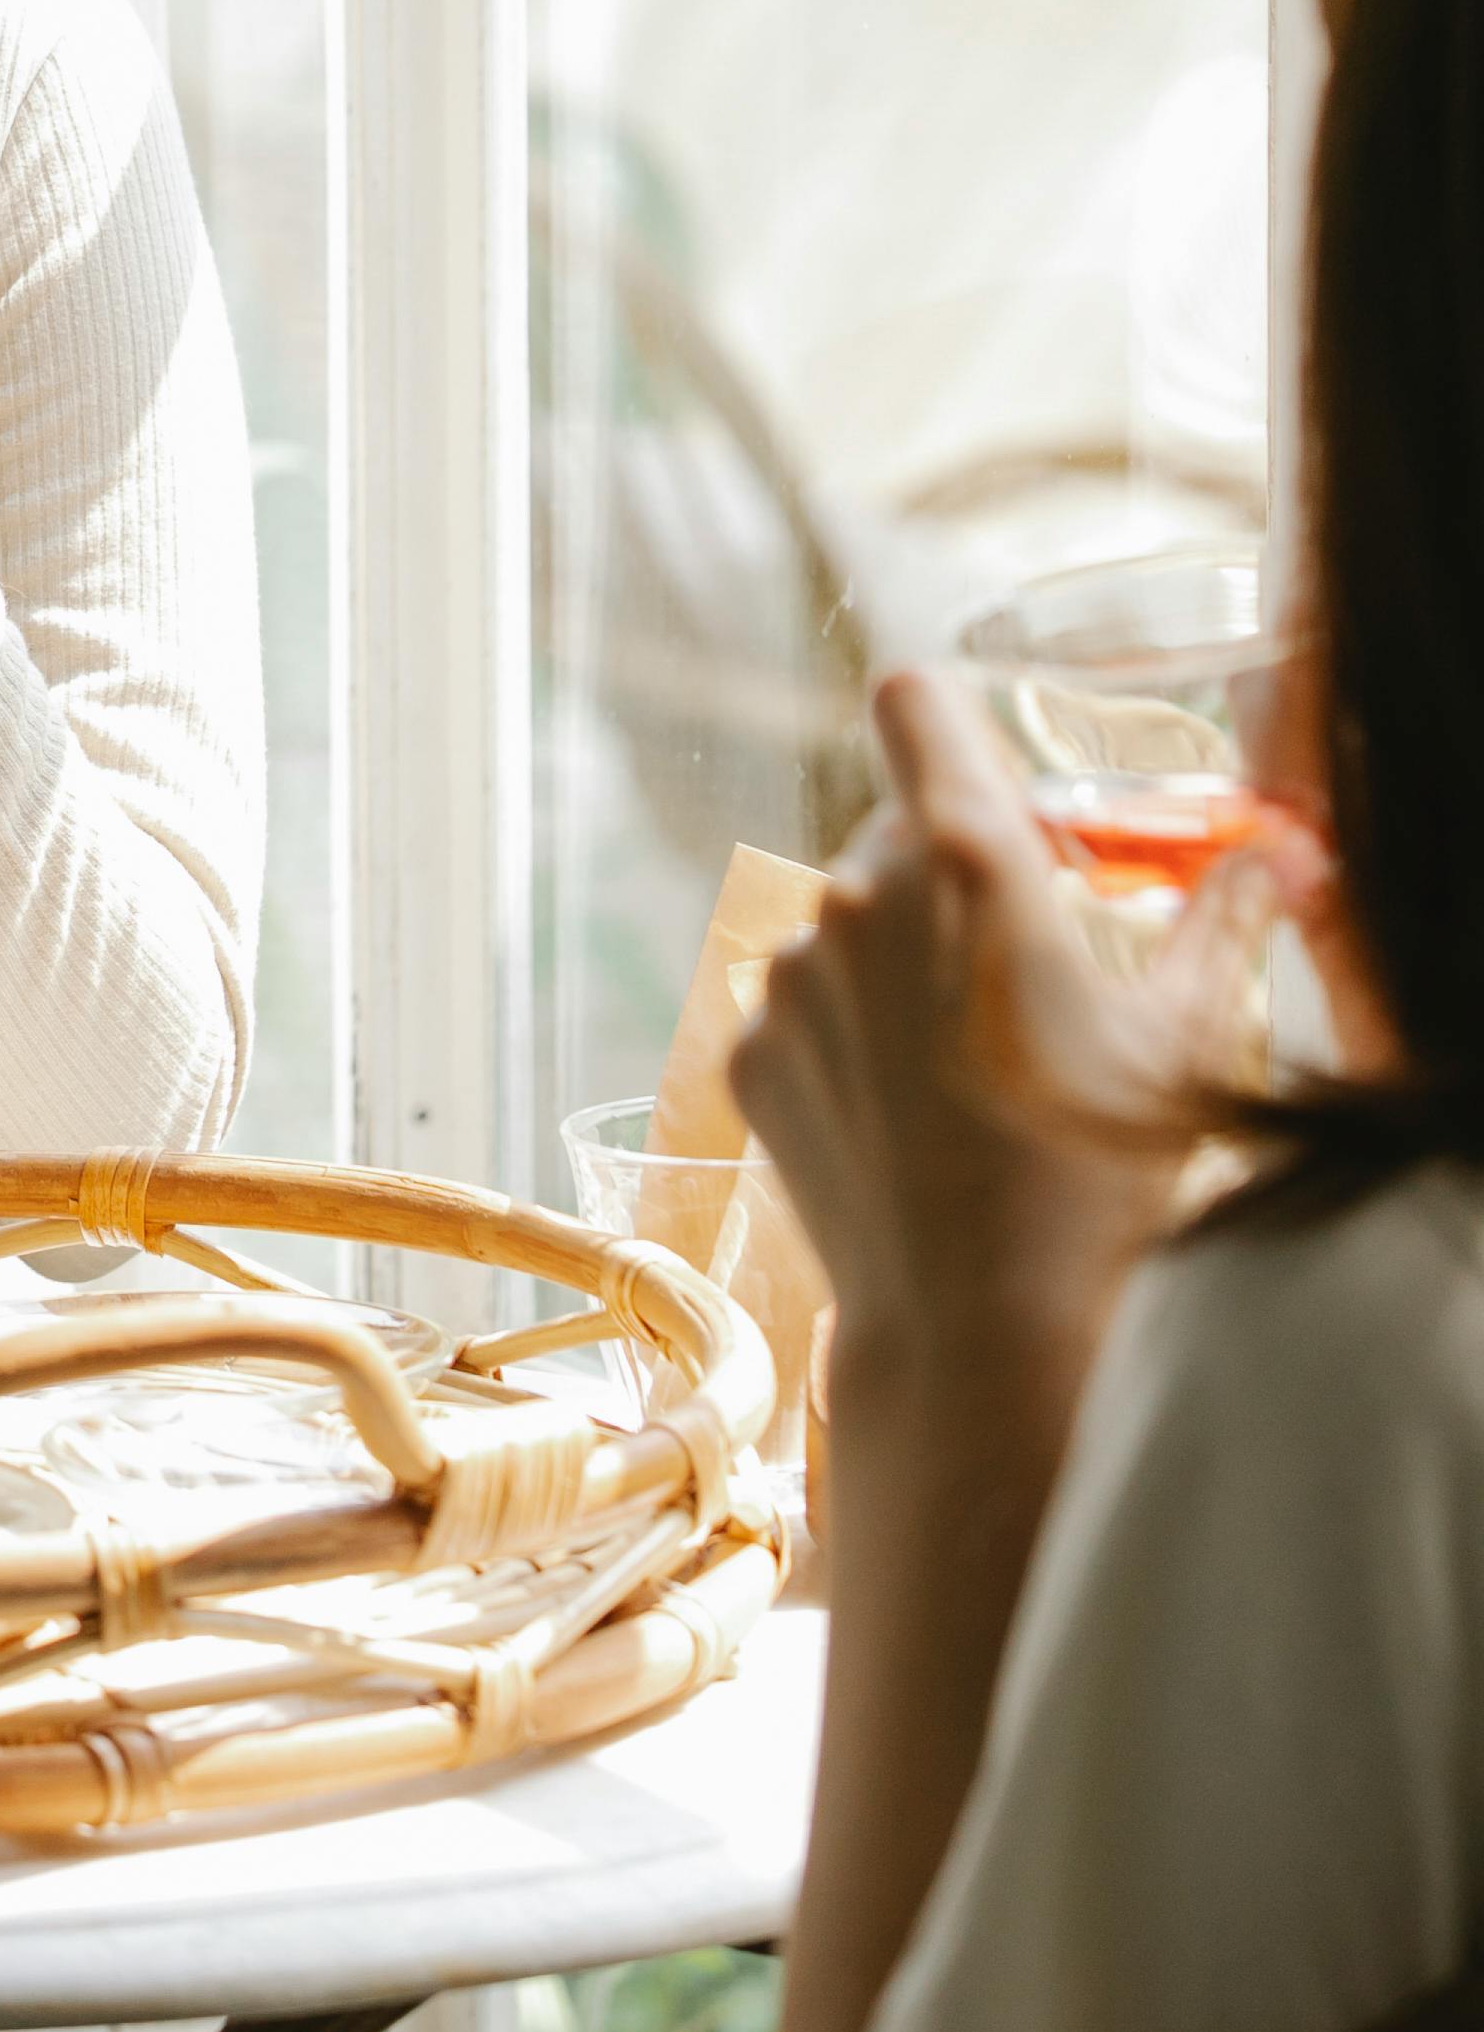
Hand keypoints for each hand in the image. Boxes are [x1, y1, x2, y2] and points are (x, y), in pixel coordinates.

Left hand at [732, 665, 1279, 1397]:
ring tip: (971, 1061)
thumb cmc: (1096, 1178)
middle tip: (1021, 965)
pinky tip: (912, 1113)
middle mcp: (856, 896)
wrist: (981, 1328)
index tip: (990, 776)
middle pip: (896, 830)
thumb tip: (1282, 858)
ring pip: (848, 922)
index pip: (918, 702)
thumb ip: (1223, 921)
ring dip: (899, 959)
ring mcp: (790, 976)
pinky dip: (849, 1037)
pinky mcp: (749, 1051)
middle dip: (952, 875)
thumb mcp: (1182, 1040)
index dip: (951, 722)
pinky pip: (805, 1006)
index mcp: (964, 861)